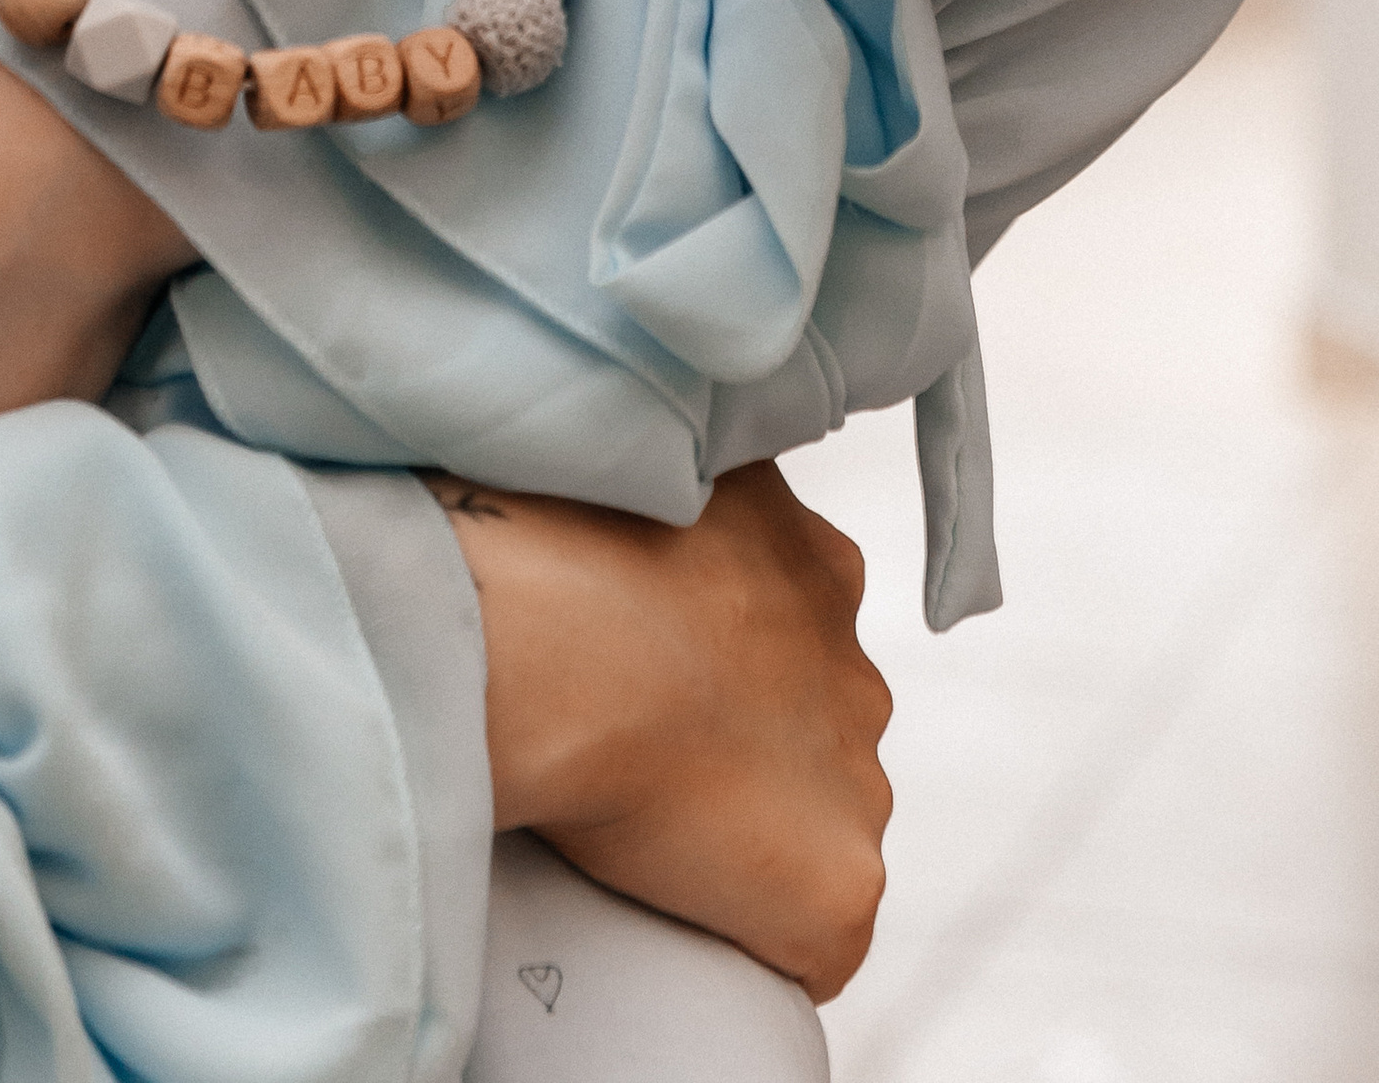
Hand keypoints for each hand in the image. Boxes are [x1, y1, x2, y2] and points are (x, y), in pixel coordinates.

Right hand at [435, 463, 891, 1001]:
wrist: (557, 643)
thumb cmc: (551, 540)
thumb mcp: (627, 471)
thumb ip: (659, 496)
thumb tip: (611, 528)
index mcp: (815, 564)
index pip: (789, 628)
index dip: (718, 659)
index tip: (647, 672)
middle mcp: (858, 676)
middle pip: (811, 731)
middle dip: (744, 742)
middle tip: (638, 750)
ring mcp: (859, 788)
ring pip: (813, 829)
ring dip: (749, 834)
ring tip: (640, 830)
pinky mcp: (840, 889)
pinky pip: (809, 940)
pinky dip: (752, 937)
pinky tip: (676, 919)